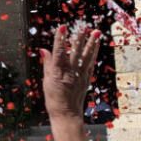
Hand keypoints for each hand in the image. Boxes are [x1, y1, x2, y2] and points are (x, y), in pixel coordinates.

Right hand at [41, 25, 99, 140]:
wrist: (66, 114)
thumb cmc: (53, 99)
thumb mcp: (46, 81)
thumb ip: (47, 64)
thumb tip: (44, 50)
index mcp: (57, 73)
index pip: (58, 52)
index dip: (60, 39)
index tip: (62, 27)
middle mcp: (70, 72)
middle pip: (75, 52)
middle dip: (79, 38)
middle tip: (83, 26)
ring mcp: (80, 75)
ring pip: (86, 56)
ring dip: (91, 43)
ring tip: (96, 32)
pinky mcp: (86, 78)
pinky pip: (91, 63)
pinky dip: (94, 53)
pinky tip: (96, 44)